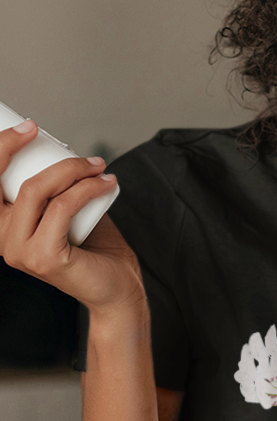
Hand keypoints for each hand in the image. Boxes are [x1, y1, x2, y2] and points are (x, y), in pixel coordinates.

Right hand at [0, 120, 144, 313]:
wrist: (119, 292)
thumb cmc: (98, 255)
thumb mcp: (71, 214)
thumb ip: (61, 192)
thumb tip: (65, 158)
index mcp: (6, 229)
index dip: (0, 149)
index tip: (28, 128)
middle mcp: (5, 242)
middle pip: (5, 181)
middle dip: (25, 148)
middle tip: (58, 139)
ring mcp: (21, 252)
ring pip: (37, 190)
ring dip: (72, 170)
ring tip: (98, 167)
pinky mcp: (43, 258)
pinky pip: (62, 208)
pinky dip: (86, 189)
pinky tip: (105, 184)